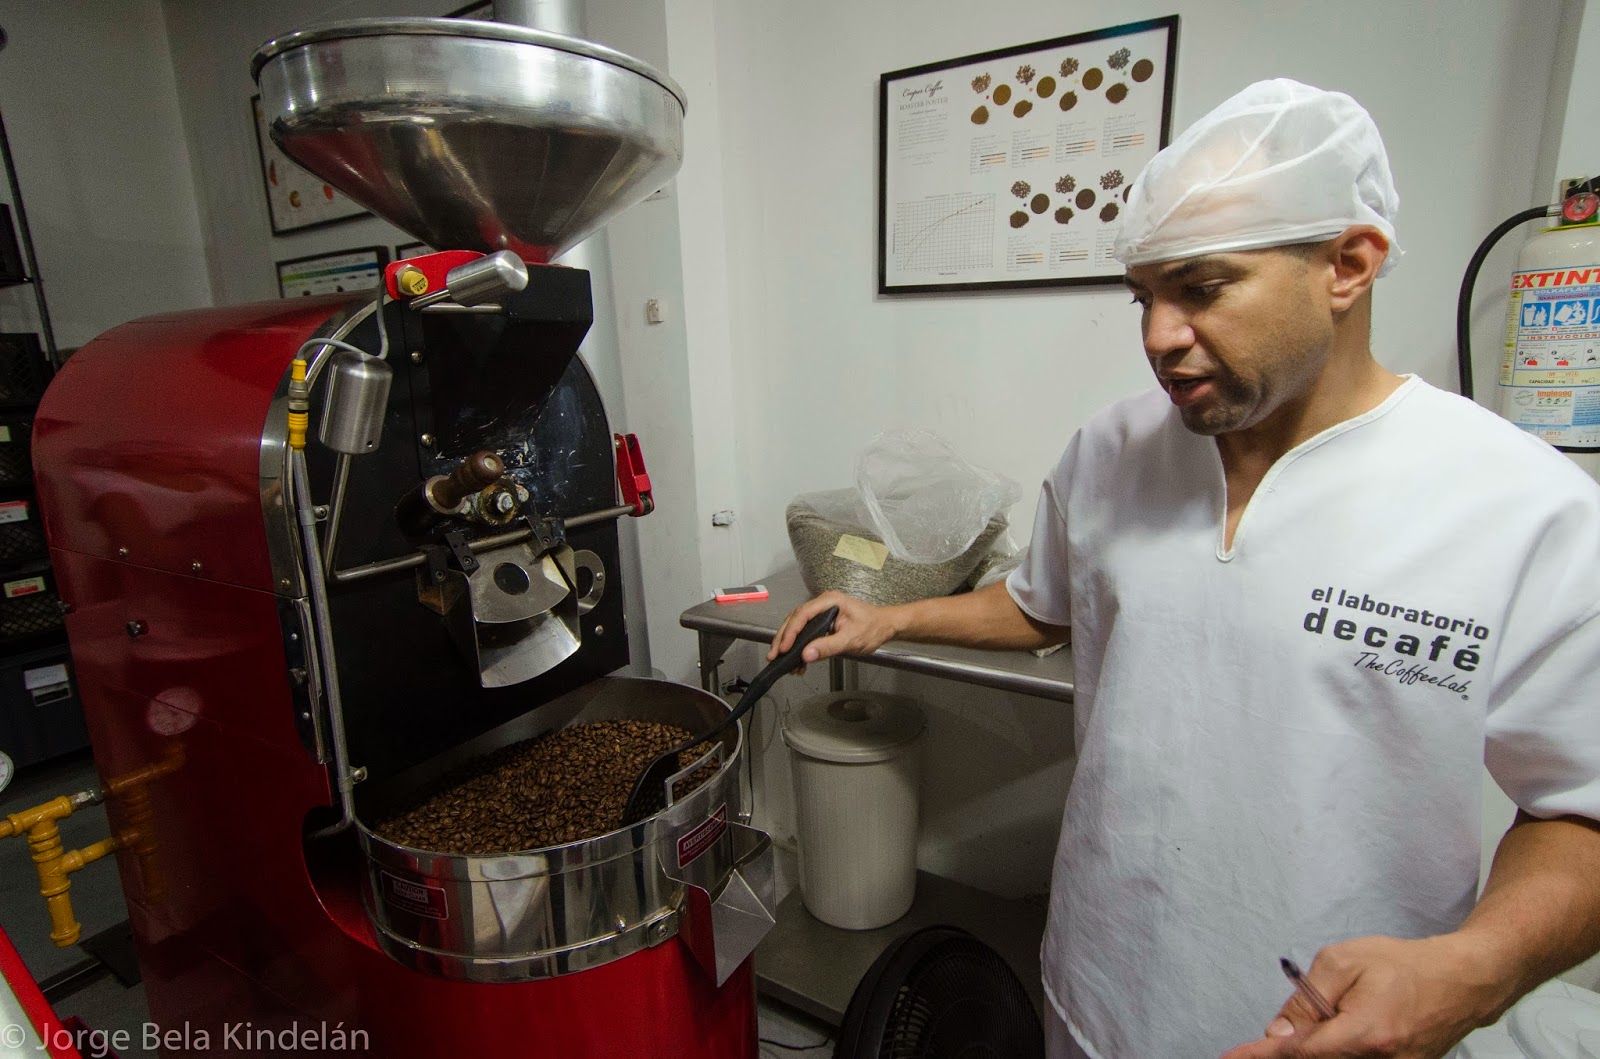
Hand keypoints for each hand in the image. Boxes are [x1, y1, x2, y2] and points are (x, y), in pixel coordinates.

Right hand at [767, 591, 899, 665]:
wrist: (886, 626)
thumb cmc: (873, 628)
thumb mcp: (851, 639)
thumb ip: (828, 647)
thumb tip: (806, 655)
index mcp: (829, 601)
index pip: (802, 614)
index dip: (790, 632)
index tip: (783, 648)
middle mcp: (823, 604)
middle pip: (795, 619)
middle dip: (783, 638)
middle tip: (773, 655)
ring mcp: (822, 612)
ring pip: (798, 626)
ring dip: (789, 643)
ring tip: (781, 660)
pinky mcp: (823, 622)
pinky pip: (806, 632)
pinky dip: (799, 646)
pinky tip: (798, 661)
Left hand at [1219, 934, 1506, 1058]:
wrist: (1460, 981)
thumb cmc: (1404, 965)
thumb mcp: (1343, 962)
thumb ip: (1307, 997)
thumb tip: (1280, 1031)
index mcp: (1365, 1034)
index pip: (1299, 1053)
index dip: (1261, 1055)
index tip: (1232, 1057)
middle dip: (1289, 1048)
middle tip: (1275, 1033)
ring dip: (1317, 1045)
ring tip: (1327, 1018)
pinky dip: (1336, 1049)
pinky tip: (1332, 1032)